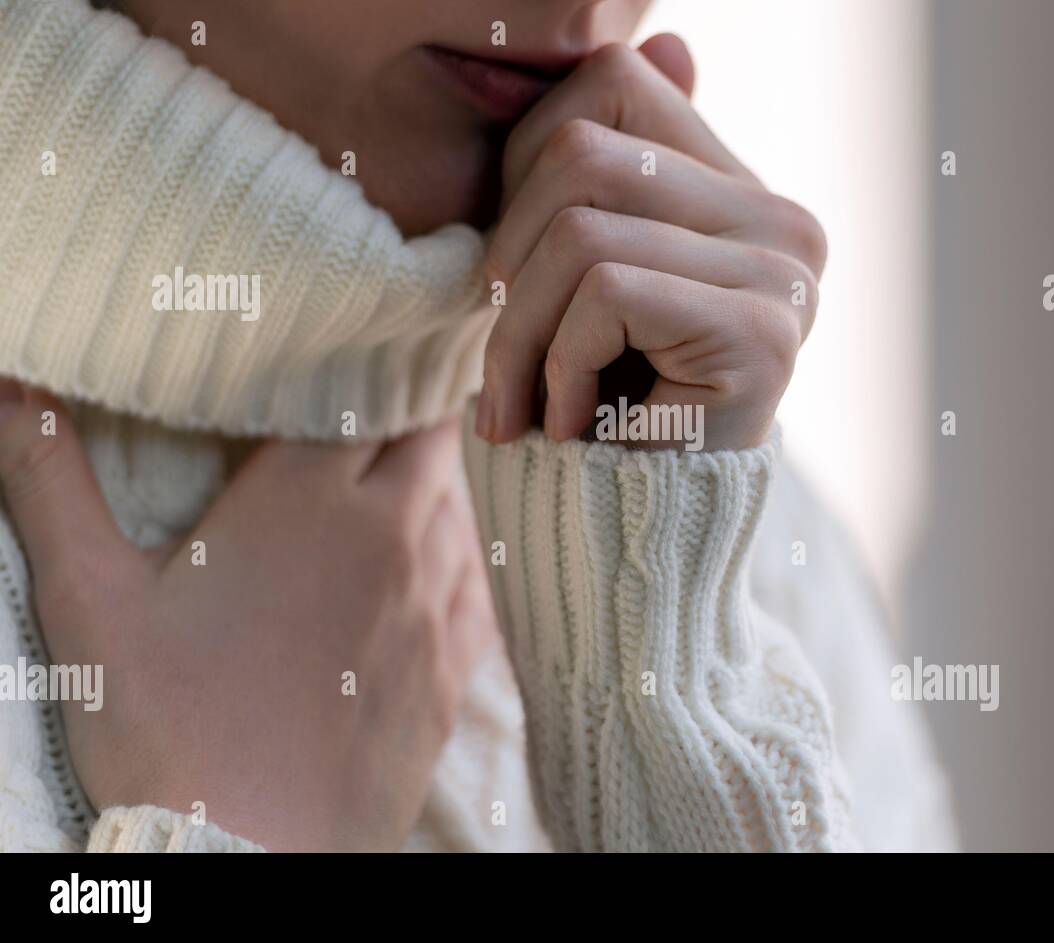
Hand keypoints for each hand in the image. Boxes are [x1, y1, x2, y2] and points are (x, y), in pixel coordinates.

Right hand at [0, 382, 493, 850]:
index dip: (367, 375)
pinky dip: (464, 561)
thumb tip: (7, 386)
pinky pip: (482, 586)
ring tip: (400, 484)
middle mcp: (392, 539)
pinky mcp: (456, 669)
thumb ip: (49, 480)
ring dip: (437, 487)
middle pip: (430, 442)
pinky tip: (436, 569)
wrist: (247, 856)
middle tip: (376, 417)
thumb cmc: (164, 730)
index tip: (355, 366)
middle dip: (409, 419)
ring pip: (463, 509)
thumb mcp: (91, 600)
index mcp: (309, 503)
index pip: (369, 399)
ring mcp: (435, 606)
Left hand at [475, 35, 826, 451]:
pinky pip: (605, 288)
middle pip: (579, 149)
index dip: (526, 166)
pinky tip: (573, 425)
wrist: (645, 547)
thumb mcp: (592, 281)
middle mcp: (783, 220)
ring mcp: (783, 272)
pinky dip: (560, 363)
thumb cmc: (606, 413)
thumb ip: (619, 177)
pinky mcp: (762, 329)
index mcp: (745, 197)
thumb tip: (672, 39)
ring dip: (520, 330)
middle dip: (505, 261)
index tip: (518, 271)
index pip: (615, 84)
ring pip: (579, 225)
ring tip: (529, 404)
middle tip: (506, 358)